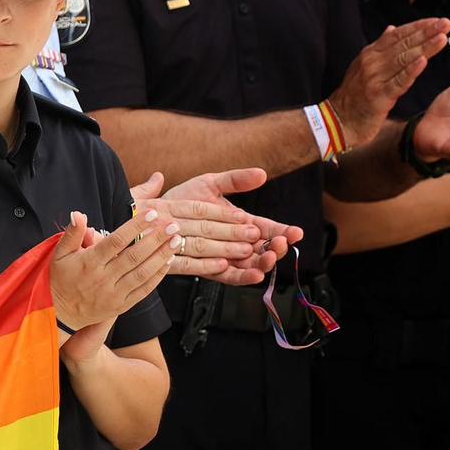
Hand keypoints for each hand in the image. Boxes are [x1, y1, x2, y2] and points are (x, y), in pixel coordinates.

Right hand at [50, 209, 177, 337]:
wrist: (58, 313)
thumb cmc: (59, 279)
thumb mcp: (59, 254)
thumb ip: (71, 233)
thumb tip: (78, 214)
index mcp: (89, 262)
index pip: (116, 241)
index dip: (136, 226)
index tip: (151, 214)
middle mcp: (103, 278)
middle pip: (135, 255)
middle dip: (157, 238)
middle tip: (173, 225)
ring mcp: (114, 294)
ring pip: (143, 272)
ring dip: (162, 256)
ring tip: (176, 240)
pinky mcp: (121, 305)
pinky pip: (143, 290)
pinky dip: (158, 276)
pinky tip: (168, 262)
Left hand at [133, 169, 303, 285]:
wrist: (154, 214)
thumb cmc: (183, 198)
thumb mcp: (210, 183)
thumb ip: (235, 180)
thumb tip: (261, 173)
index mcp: (241, 223)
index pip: (267, 229)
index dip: (283, 231)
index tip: (296, 232)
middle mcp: (236, 242)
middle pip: (262, 249)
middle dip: (275, 249)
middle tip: (281, 244)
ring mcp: (223, 256)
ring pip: (249, 265)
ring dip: (262, 263)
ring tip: (268, 259)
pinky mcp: (208, 269)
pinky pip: (227, 276)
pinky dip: (241, 277)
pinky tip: (253, 275)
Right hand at [327, 18, 449, 146]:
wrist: (337, 121)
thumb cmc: (354, 95)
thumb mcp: (363, 66)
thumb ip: (380, 47)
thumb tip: (391, 29)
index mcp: (369, 54)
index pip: (397, 35)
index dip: (417, 27)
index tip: (437, 21)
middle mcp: (371, 62)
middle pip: (402, 44)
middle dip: (425, 33)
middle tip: (445, 23)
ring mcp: (374, 79)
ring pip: (403, 60)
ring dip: (424, 48)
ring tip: (441, 38)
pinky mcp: (378, 96)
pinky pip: (398, 82)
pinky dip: (410, 71)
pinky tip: (423, 62)